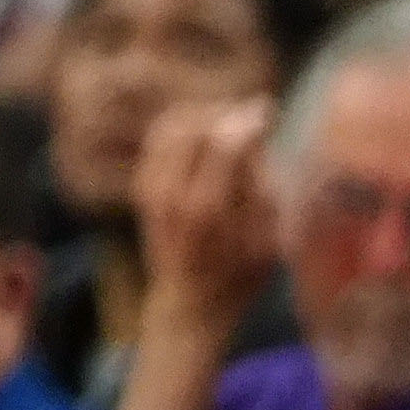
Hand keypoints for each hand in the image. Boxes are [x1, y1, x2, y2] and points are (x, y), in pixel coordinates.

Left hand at [135, 99, 280, 329]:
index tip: (268, 108)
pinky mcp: (141, 184)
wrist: (187, 301)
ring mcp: (150, 186)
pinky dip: (183, 124)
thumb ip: (263, 189)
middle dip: (225, 112)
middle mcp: (170, 192)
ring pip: (172, 126)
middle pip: (193, 126)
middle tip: (252, 112)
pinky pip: (159, 138)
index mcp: (207, 209)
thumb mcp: (268, 242)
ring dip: (204, 114)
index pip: (223, 144)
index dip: (247, 120)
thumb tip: (259, 137)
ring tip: (233, 118)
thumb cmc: (239, 277)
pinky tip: (208, 129)